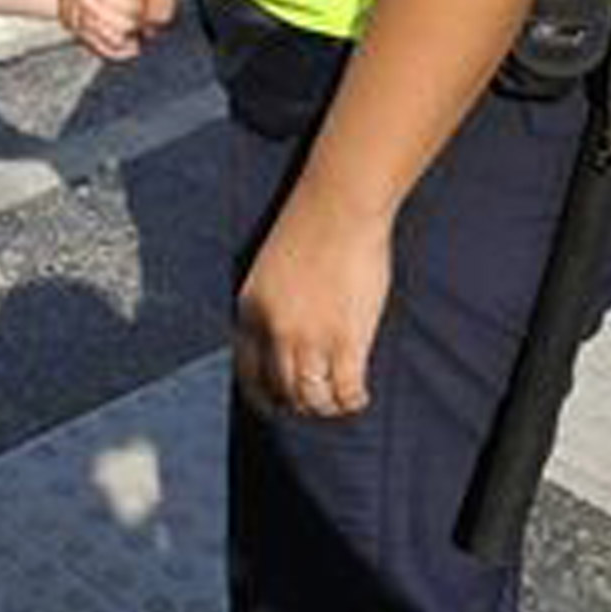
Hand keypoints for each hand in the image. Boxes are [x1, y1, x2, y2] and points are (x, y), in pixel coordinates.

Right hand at [58, 0, 177, 48]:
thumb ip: (158, 1)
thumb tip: (153, 28)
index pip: (93, 26)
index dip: (116, 43)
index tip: (134, 45)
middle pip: (78, 22)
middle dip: (103, 39)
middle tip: (129, 45)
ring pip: (72, 9)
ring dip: (93, 27)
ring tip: (119, 36)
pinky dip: (88, 9)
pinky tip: (107, 11)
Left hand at [235, 184, 391, 418]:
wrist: (340, 205)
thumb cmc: (313, 226)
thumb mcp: (271, 268)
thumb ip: (273, 304)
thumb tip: (287, 337)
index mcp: (250, 310)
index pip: (248, 373)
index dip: (265, 397)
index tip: (280, 405)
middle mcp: (275, 330)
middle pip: (284, 390)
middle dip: (302, 404)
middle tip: (321, 402)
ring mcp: (310, 337)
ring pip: (314, 398)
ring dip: (328, 406)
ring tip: (342, 400)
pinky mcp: (346, 339)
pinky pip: (346, 391)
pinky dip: (353, 400)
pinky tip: (361, 396)